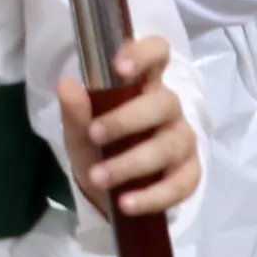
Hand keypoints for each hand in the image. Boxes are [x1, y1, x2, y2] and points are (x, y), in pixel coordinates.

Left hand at [60, 34, 198, 218]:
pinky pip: (180, 185)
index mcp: (143, 85)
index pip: (158, 54)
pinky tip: (126, 203)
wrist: (110, 192)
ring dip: (132, 162)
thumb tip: (67, 86)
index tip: (119, 68)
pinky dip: (152, 196)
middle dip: (127, 119)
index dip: (144, 54)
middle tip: (95, 135)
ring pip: (170, 145)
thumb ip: (75, 112)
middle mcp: (169, 109)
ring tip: (98, 177)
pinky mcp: (189, 175)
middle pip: (164, 102)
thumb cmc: (99, 147)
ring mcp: (182, 141)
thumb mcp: (79, 132)